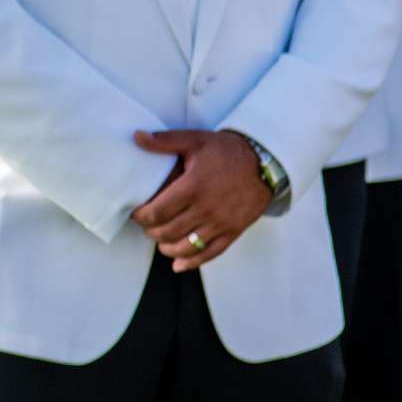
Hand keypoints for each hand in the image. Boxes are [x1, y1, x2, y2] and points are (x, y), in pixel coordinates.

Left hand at [130, 128, 274, 271]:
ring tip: (160, 241)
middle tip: (147, 226)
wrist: (265, 162)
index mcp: (193, 187)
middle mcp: (206, 209)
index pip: (158, 212)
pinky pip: (210, 254)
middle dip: (151, 232)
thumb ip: (164, 141)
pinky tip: (178, 265)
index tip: (136, 213)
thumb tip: (137, 136)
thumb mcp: (195, 140)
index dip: (142, 217)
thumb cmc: (227, 151)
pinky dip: (191, 262)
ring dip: (167, 248)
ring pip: (186, 246)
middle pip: (168, 232)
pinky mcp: (233, 232)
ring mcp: (220, 223)